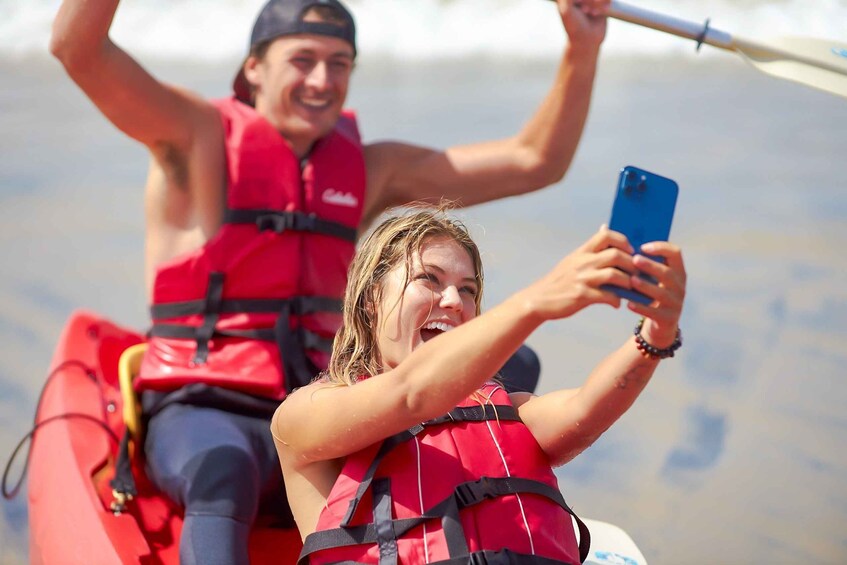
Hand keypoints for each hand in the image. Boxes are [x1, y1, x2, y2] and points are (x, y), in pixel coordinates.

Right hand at [521, 225, 635, 321]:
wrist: (539, 299)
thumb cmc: (560, 280)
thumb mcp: (573, 259)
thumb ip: (592, 246)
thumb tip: (605, 226)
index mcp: (582, 252)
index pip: (606, 235)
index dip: (623, 241)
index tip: (629, 252)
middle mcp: (582, 262)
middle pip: (616, 255)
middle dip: (631, 264)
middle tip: (636, 273)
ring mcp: (582, 279)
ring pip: (615, 275)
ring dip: (627, 283)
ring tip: (630, 288)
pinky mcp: (582, 296)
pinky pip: (608, 296)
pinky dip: (616, 300)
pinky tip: (616, 303)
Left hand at [557, 0, 609, 50]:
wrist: (587, 41)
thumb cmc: (574, 27)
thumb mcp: (566, 9)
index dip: (584, 1)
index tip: (583, 10)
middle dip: (590, 0)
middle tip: (585, 11)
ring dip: (597, 2)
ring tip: (591, 13)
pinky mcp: (602, 2)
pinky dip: (605, 4)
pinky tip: (598, 14)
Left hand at [626, 242, 686, 347]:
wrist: (661, 324)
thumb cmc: (650, 293)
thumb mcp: (652, 279)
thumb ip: (642, 263)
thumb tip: (619, 242)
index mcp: (678, 271)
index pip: (675, 253)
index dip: (661, 248)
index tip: (643, 247)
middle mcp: (680, 286)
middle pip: (668, 273)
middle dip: (651, 266)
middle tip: (634, 260)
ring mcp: (676, 303)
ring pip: (661, 293)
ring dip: (646, 285)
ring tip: (631, 280)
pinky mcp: (668, 319)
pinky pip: (654, 312)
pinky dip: (641, 307)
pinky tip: (628, 303)